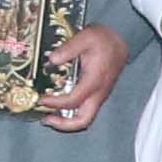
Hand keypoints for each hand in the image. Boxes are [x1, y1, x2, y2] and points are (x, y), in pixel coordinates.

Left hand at [37, 19, 127, 137]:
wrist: (120, 41)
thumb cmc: (104, 40)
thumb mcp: (86, 37)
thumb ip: (69, 48)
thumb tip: (52, 59)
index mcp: (94, 80)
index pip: (73, 101)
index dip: (56, 103)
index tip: (42, 99)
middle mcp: (98, 92)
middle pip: (83, 120)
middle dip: (64, 124)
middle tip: (46, 119)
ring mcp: (98, 95)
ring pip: (84, 118)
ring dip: (66, 121)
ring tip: (48, 115)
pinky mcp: (96, 94)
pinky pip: (84, 110)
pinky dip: (70, 112)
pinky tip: (58, 105)